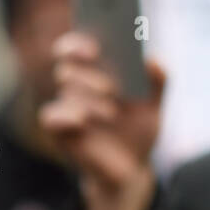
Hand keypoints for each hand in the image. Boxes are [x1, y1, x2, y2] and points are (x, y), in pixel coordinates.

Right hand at [40, 31, 166, 209]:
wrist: (130, 168)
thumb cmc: (137, 130)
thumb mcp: (154, 106)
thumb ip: (158, 81)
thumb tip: (153, 60)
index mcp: (95, 71)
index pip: (77, 45)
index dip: (80, 41)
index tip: (96, 46)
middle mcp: (76, 85)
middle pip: (69, 66)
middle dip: (89, 73)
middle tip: (112, 86)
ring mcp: (66, 107)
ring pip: (66, 89)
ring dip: (90, 98)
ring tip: (112, 113)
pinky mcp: (59, 132)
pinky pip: (51, 116)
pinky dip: (67, 115)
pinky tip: (83, 121)